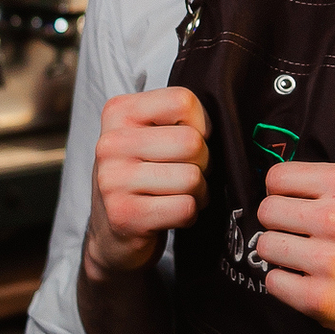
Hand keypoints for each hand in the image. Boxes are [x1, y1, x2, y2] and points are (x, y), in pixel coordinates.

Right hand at [83, 87, 209, 280]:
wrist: (110, 232)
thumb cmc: (141, 176)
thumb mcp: (148, 135)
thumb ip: (177, 120)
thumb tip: (224, 123)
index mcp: (118, 112)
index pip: (182, 101)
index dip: (200, 124)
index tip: (188, 139)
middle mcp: (110, 143)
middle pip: (192, 142)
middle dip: (203, 162)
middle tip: (186, 172)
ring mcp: (113, 180)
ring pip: (192, 177)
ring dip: (198, 191)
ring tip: (178, 194)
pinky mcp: (124, 215)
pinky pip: (185, 208)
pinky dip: (189, 213)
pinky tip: (170, 212)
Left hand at [254, 146, 334, 333]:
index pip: (277, 177)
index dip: (281, 188)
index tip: (291, 200)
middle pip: (267, 211)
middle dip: (278, 220)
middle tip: (295, 229)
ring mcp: (327, 261)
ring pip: (266, 246)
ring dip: (279, 251)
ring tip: (298, 254)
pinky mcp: (320, 298)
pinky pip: (274, 282)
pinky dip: (284, 281)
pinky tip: (302, 277)